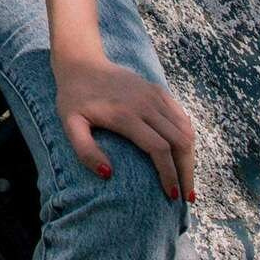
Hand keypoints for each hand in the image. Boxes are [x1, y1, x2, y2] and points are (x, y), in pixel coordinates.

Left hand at [54, 45, 196, 202]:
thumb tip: (108, 174)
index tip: (172, 196)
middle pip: (179, 142)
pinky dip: (187, 138)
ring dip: (190, 157)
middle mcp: (146, 104)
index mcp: (126, 115)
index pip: (159, 149)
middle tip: (187, 197)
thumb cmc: (74, 99)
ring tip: (187, 179)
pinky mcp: (158, 90)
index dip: (169, 175)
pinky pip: (182, 117)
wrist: (81, 63)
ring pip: (185, 130)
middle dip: (186, 172)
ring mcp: (155, 95)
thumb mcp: (70, 125)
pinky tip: (184, 155)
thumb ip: (85, 151)